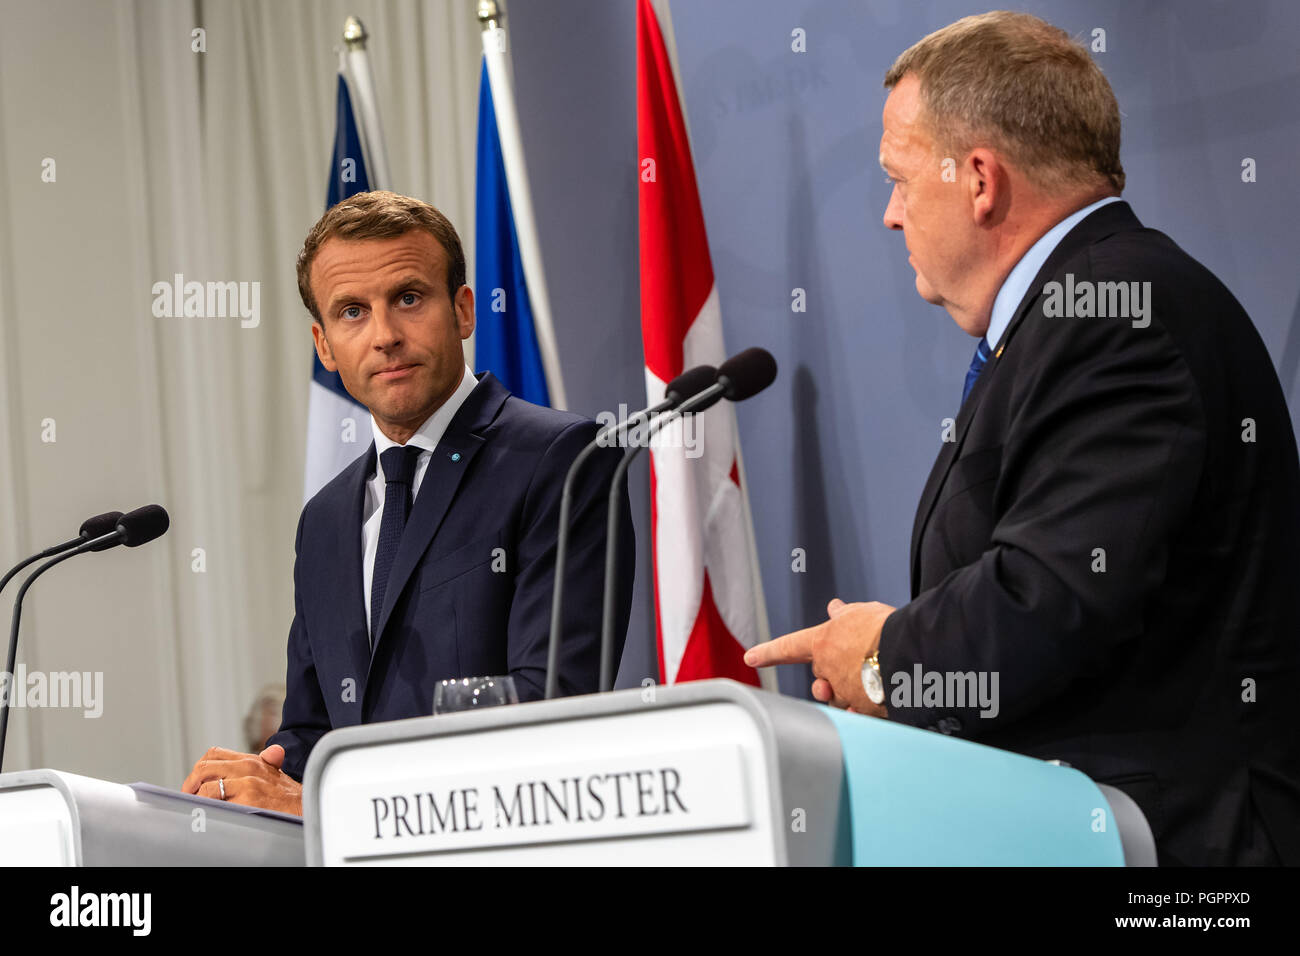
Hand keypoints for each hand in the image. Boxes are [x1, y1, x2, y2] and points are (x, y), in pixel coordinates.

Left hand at [181, 744, 302, 815]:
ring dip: (196, 798)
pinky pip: (215, 801)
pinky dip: (205, 807)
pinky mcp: (247, 799)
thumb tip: (273, 751)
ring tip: (197, 807)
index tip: (195, 783)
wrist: (306, 809)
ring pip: (206, 786)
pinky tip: (207, 814)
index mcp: (252, 760)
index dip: (199, 768)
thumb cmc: (290, 796)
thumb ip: (268, 761)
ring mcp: (247, 783)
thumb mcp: (278, 772)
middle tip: (189, 796)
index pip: (214, 754)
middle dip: (191, 784)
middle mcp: (248, 768)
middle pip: (204, 768)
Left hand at [744, 598, 895, 715]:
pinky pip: (855, 714)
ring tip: (871, 676)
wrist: (910, 653)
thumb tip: (834, 607)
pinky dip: (862, 710)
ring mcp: (843, 691)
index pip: (788, 647)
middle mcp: (828, 669)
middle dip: (830, 673)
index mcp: (823, 642)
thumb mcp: (862, 613)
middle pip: (820, 676)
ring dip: (847, 690)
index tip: (751, 658)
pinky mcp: (861, 710)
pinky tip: (873, 704)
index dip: (768, 652)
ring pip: (838, 696)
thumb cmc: (887, 629)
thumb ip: (845, 615)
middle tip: (853, 662)